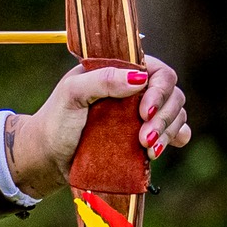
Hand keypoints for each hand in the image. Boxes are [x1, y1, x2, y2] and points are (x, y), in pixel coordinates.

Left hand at [8, 54, 190, 196]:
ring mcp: (142, 113)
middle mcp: (134, 89)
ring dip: (168, 130)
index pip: (157, 70)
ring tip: (148, 149)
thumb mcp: (72, 94)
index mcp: (119, 70)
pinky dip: (176, 137)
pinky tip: (164, 146)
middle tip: (144, 138)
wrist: (49, 156)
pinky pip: (176, 132)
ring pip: (176, 113)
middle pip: (172, 93)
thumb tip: (140, 78)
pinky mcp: (145, 135)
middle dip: (164, 116)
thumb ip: (101, 80)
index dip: (159, 89)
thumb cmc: (56, 121)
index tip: (144, 112)